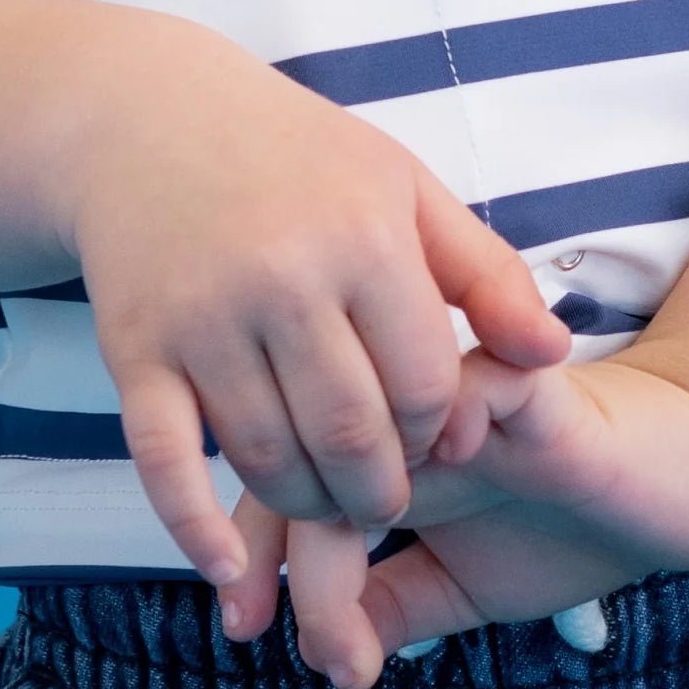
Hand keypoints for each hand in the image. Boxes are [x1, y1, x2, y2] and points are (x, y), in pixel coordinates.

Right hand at [59, 13, 567, 583]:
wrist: (148, 119)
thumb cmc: (297, 160)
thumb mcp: (406, 190)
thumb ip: (488, 274)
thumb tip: (554, 353)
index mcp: (363, 239)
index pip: (425, 385)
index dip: (436, 431)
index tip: (428, 438)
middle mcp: (283, 280)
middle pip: (348, 437)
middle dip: (379, 491)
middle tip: (383, 498)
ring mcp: (201, 318)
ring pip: (266, 458)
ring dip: (305, 506)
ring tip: (326, 505)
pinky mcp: (134, 348)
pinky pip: (164, 463)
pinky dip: (194, 529)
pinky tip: (227, 568)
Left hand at [228, 351, 688, 688]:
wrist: (679, 492)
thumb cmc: (566, 529)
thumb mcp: (460, 586)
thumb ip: (391, 607)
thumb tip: (319, 654)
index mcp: (386, 456)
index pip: (287, 476)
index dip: (252, 546)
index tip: (244, 631)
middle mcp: (413, 419)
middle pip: (313, 446)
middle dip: (288, 546)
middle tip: (298, 638)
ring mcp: (470, 396)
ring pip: (376, 419)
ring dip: (348, 509)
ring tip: (351, 608)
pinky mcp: (538, 388)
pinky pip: (481, 380)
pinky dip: (455, 418)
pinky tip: (440, 479)